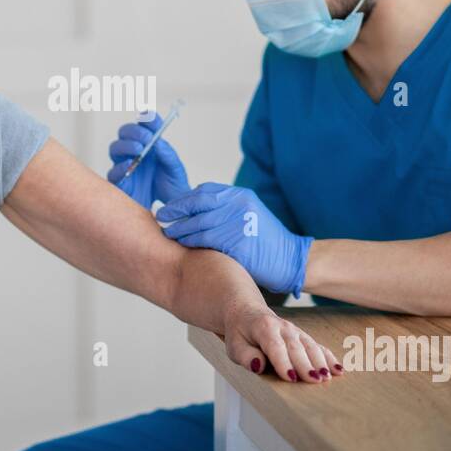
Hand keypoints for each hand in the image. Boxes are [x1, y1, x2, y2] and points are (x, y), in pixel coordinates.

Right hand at [106, 112, 190, 208]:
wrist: (170, 215)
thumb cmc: (172, 191)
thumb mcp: (176, 172)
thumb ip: (168, 156)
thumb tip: (157, 142)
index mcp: (150, 145)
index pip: (145, 126)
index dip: (147, 119)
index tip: (151, 117)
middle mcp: (135, 153)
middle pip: (125, 133)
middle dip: (134, 131)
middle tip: (146, 137)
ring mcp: (125, 167)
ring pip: (115, 148)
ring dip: (127, 145)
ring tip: (140, 149)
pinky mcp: (118, 184)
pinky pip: (113, 172)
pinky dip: (121, 166)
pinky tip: (131, 165)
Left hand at [156, 182, 311, 295]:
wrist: (289, 259)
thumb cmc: (265, 240)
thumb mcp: (248, 213)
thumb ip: (223, 208)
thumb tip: (191, 209)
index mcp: (240, 195)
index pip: (204, 191)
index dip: (182, 199)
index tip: (169, 206)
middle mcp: (239, 205)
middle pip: (198, 205)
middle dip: (176, 211)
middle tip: (161, 217)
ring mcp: (238, 223)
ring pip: (198, 224)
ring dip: (180, 230)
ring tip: (169, 234)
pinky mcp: (237, 243)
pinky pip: (206, 241)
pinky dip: (191, 243)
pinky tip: (183, 245)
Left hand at [223, 303, 340, 382]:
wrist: (247, 312)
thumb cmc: (240, 333)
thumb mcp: (234, 345)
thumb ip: (245, 355)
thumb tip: (258, 365)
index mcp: (264, 328)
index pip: (275, 347)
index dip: (283, 362)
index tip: (291, 377)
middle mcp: (283, 327)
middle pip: (296, 348)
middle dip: (306, 364)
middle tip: (315, 380)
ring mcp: (296, 331)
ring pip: (310, 346)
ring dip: (321, 362)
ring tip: (328, 377)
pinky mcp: (303, 337)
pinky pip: (318, 346)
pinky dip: (329, 358)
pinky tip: (339, 370)